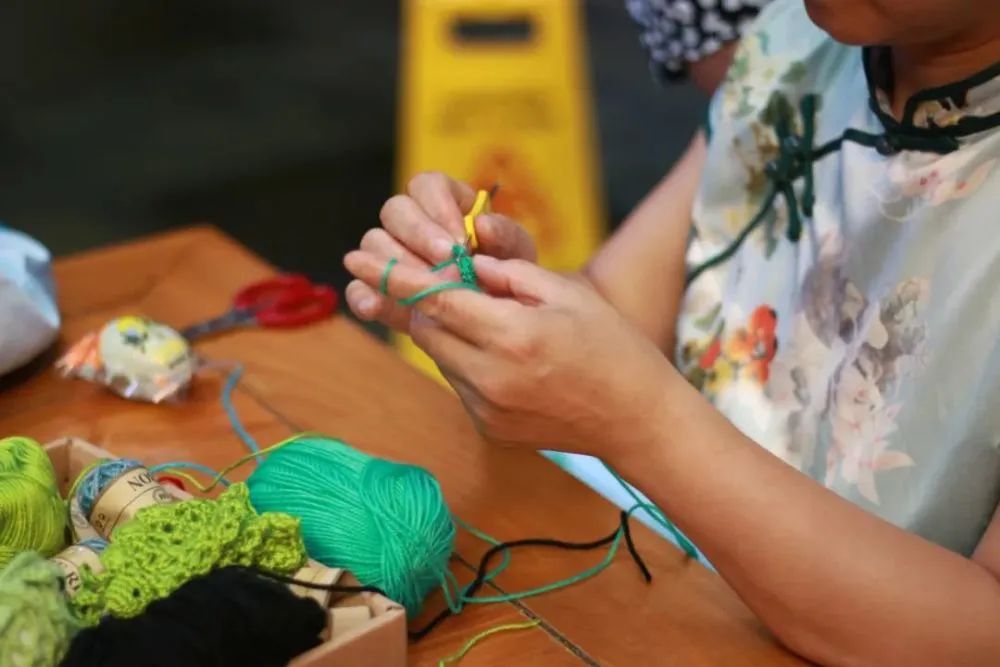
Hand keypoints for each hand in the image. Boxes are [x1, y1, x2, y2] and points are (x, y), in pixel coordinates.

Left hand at [343, 250, 673, 459]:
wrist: (636, 419)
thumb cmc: (611, 346)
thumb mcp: (567, 293)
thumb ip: (508, 275)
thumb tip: (464, 265)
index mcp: (511, 335)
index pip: (433, 298)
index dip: (390, 276)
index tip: (356, 256)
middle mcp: (490, 376)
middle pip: (426, 329)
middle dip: (422, 302)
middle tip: (431, 280)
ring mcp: (487, 408)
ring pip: (440, 357)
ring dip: (448, 332)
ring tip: (490, 324)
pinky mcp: (488, 427)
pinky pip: (458, 383)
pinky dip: (465, 361)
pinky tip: (503, 357)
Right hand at [344, 172, 536, 331]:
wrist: (500, 312)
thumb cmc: (506, 272)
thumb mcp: (516, 253)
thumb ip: (506, 236)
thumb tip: (484, 225)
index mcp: (444, 200)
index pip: (427, 186)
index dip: (439, 207)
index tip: (461, 237)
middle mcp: (411, 222)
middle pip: (395, 211)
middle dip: (419, 235)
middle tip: (445, 261)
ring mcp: (390, 255)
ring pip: (373, 243)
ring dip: (396, 265)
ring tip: (422, 289)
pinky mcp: (380, 289)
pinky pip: (358, 286)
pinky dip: (362, 294)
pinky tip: (374, 306)